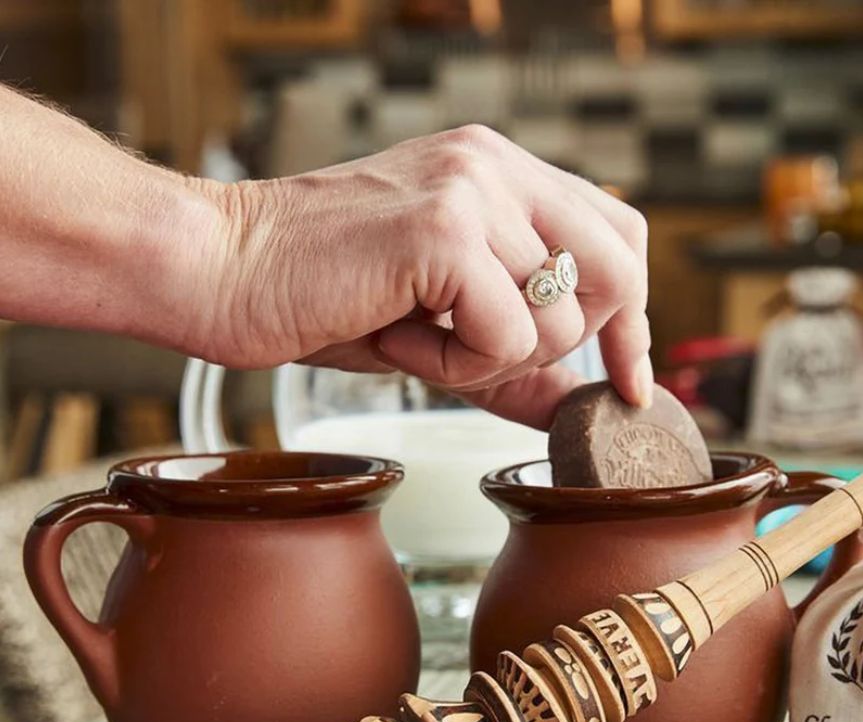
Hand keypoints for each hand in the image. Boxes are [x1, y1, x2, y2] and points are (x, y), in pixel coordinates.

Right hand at [198, 125, 652, 428]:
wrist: (219, 270)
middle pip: (617, 269)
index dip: (634, 320)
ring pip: (561, 319)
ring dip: (490, 361)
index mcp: (499, 172)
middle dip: (573, 345)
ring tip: (416, 336)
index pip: (619, 235)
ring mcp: (471, 189)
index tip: (628, 384)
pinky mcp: (441, 230)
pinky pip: (507, 338)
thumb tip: (581, 407)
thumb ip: (518, 360)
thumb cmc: (320, 294)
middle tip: (485, 355)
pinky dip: (455, 365)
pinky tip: (397, 335)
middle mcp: (495, 165)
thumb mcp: (440, 326)